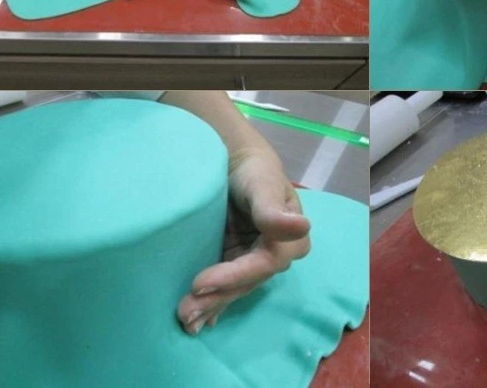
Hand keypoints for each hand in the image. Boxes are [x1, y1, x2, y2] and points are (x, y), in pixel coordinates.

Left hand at [177, 153, 310, 334]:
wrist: (238, 163)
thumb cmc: (254, 171)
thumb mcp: (263, 185)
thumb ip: (274, 209)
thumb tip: (301, 227)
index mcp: (291, 239)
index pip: (262, 265)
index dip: (233, 277)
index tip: (199, 283)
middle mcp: (277, 256)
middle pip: (247, 282)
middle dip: (217, 298)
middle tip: (185, 312)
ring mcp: (256, 262)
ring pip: (236, 289)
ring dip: (212, 306)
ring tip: (186, 321)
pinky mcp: (238, 263)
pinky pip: (228, 287)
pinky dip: (215, 304)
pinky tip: (201, 322)